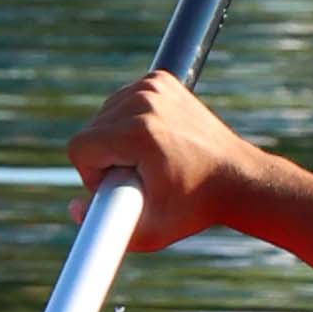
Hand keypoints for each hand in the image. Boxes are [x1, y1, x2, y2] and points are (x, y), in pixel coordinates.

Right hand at [66, 67, 259, 253]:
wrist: (238, 179)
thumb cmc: (195, 207)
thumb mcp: (151, 232)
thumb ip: (105, 228)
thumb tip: (74, 208)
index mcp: (138, 132)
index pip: (80, 147)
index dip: (92, 175)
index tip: (120, 186)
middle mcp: (145, 100)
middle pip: (91, 129)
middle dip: (105, 157)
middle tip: (138, 175)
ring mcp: (155, 86)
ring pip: (105, 114)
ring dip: (115, 138)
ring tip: (148, 158)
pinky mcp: (161, 79)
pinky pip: (124, 100)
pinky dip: (129, 119)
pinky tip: (153, 138)